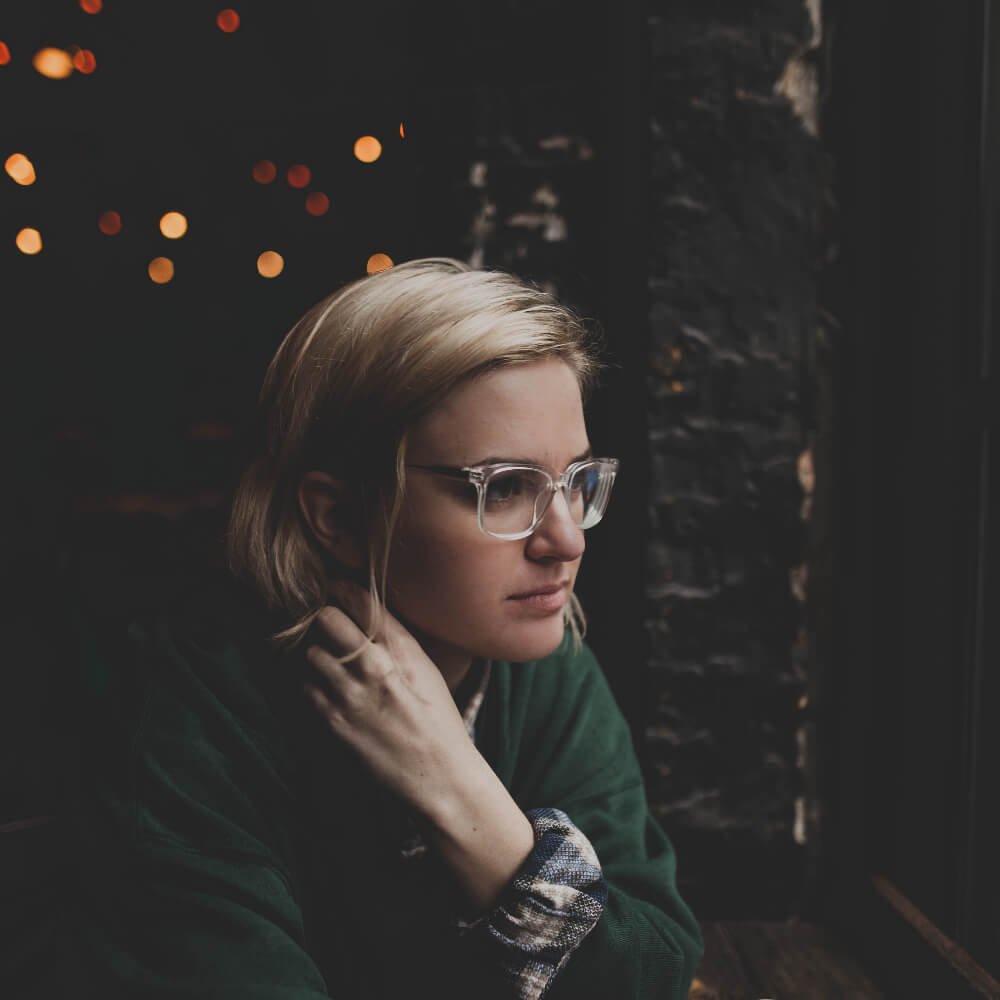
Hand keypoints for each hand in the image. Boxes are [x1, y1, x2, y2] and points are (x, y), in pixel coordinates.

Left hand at [302, 580, 535, 911]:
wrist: (438, 777)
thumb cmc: (437, 718)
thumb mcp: (426, 669)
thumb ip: (395, 635)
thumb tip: (364, 601)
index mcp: (400, 651)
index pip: (358, 600)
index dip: (343, 589)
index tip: (338, 587)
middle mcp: (371, 670)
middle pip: (326, 620)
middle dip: (326, 618)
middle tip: (332, 624)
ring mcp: (347, 698)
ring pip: (310, 652)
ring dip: (317, 650)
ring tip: (332, 659)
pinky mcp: (332, 724)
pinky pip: (304, 687)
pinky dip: (311, 681)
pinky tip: (329, 687)